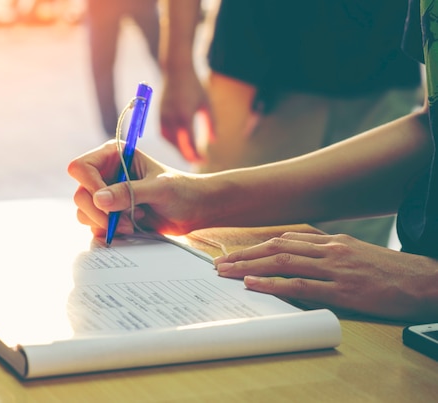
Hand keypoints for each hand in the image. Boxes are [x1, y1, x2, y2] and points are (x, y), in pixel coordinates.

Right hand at [67, 141, 204, 236]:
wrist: (194, 209)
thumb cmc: (182, 191)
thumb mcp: (159, 189)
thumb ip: (129, 192)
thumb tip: (99, 200)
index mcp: (113, 155)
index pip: (81, 168)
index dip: (90, 186)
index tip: (108, 202)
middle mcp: (105, 173)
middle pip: (80, 194)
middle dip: (100, 212)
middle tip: (125, 220)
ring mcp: (106, 194)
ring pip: (84, 212)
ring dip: (106, 223)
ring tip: (132, 222)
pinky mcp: (110, 213)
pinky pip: (93, 225)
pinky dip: (109, 230)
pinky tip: (131, 226)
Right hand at [160, 69, 212, 162]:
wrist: (176, 70)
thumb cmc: (195, 85)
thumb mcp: (207, 104)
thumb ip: (211, 123)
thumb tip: (213, 142)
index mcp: (185, 115)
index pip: (190, 143)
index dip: (197, 155)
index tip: (205, 161)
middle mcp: (172, 118)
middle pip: (178, 145)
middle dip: (188, 156)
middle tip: (199, 162)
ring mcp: (163, 117)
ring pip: (170, 141)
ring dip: (179, 150)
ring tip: (189, 154)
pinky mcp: (159, 115)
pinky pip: (164, 134)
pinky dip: (172, 141)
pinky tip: (180, 144)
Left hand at [215, 232, 437, 321]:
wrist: (425, 282)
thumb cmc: (391, 271)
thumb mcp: (357, 253)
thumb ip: (328, 253)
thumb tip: (300, 256)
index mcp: (332, 240)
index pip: (285, 237)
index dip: (256, 244)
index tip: (236, 251)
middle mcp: (330, 249)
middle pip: (277, 246)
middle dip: (245, 254)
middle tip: (220, 263)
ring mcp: (335, 268)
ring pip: (282, 262)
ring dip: (250, 266)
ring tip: (226, 272)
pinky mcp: (342, 290)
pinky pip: (300, 285)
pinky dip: (273, 283)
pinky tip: (253, 284)